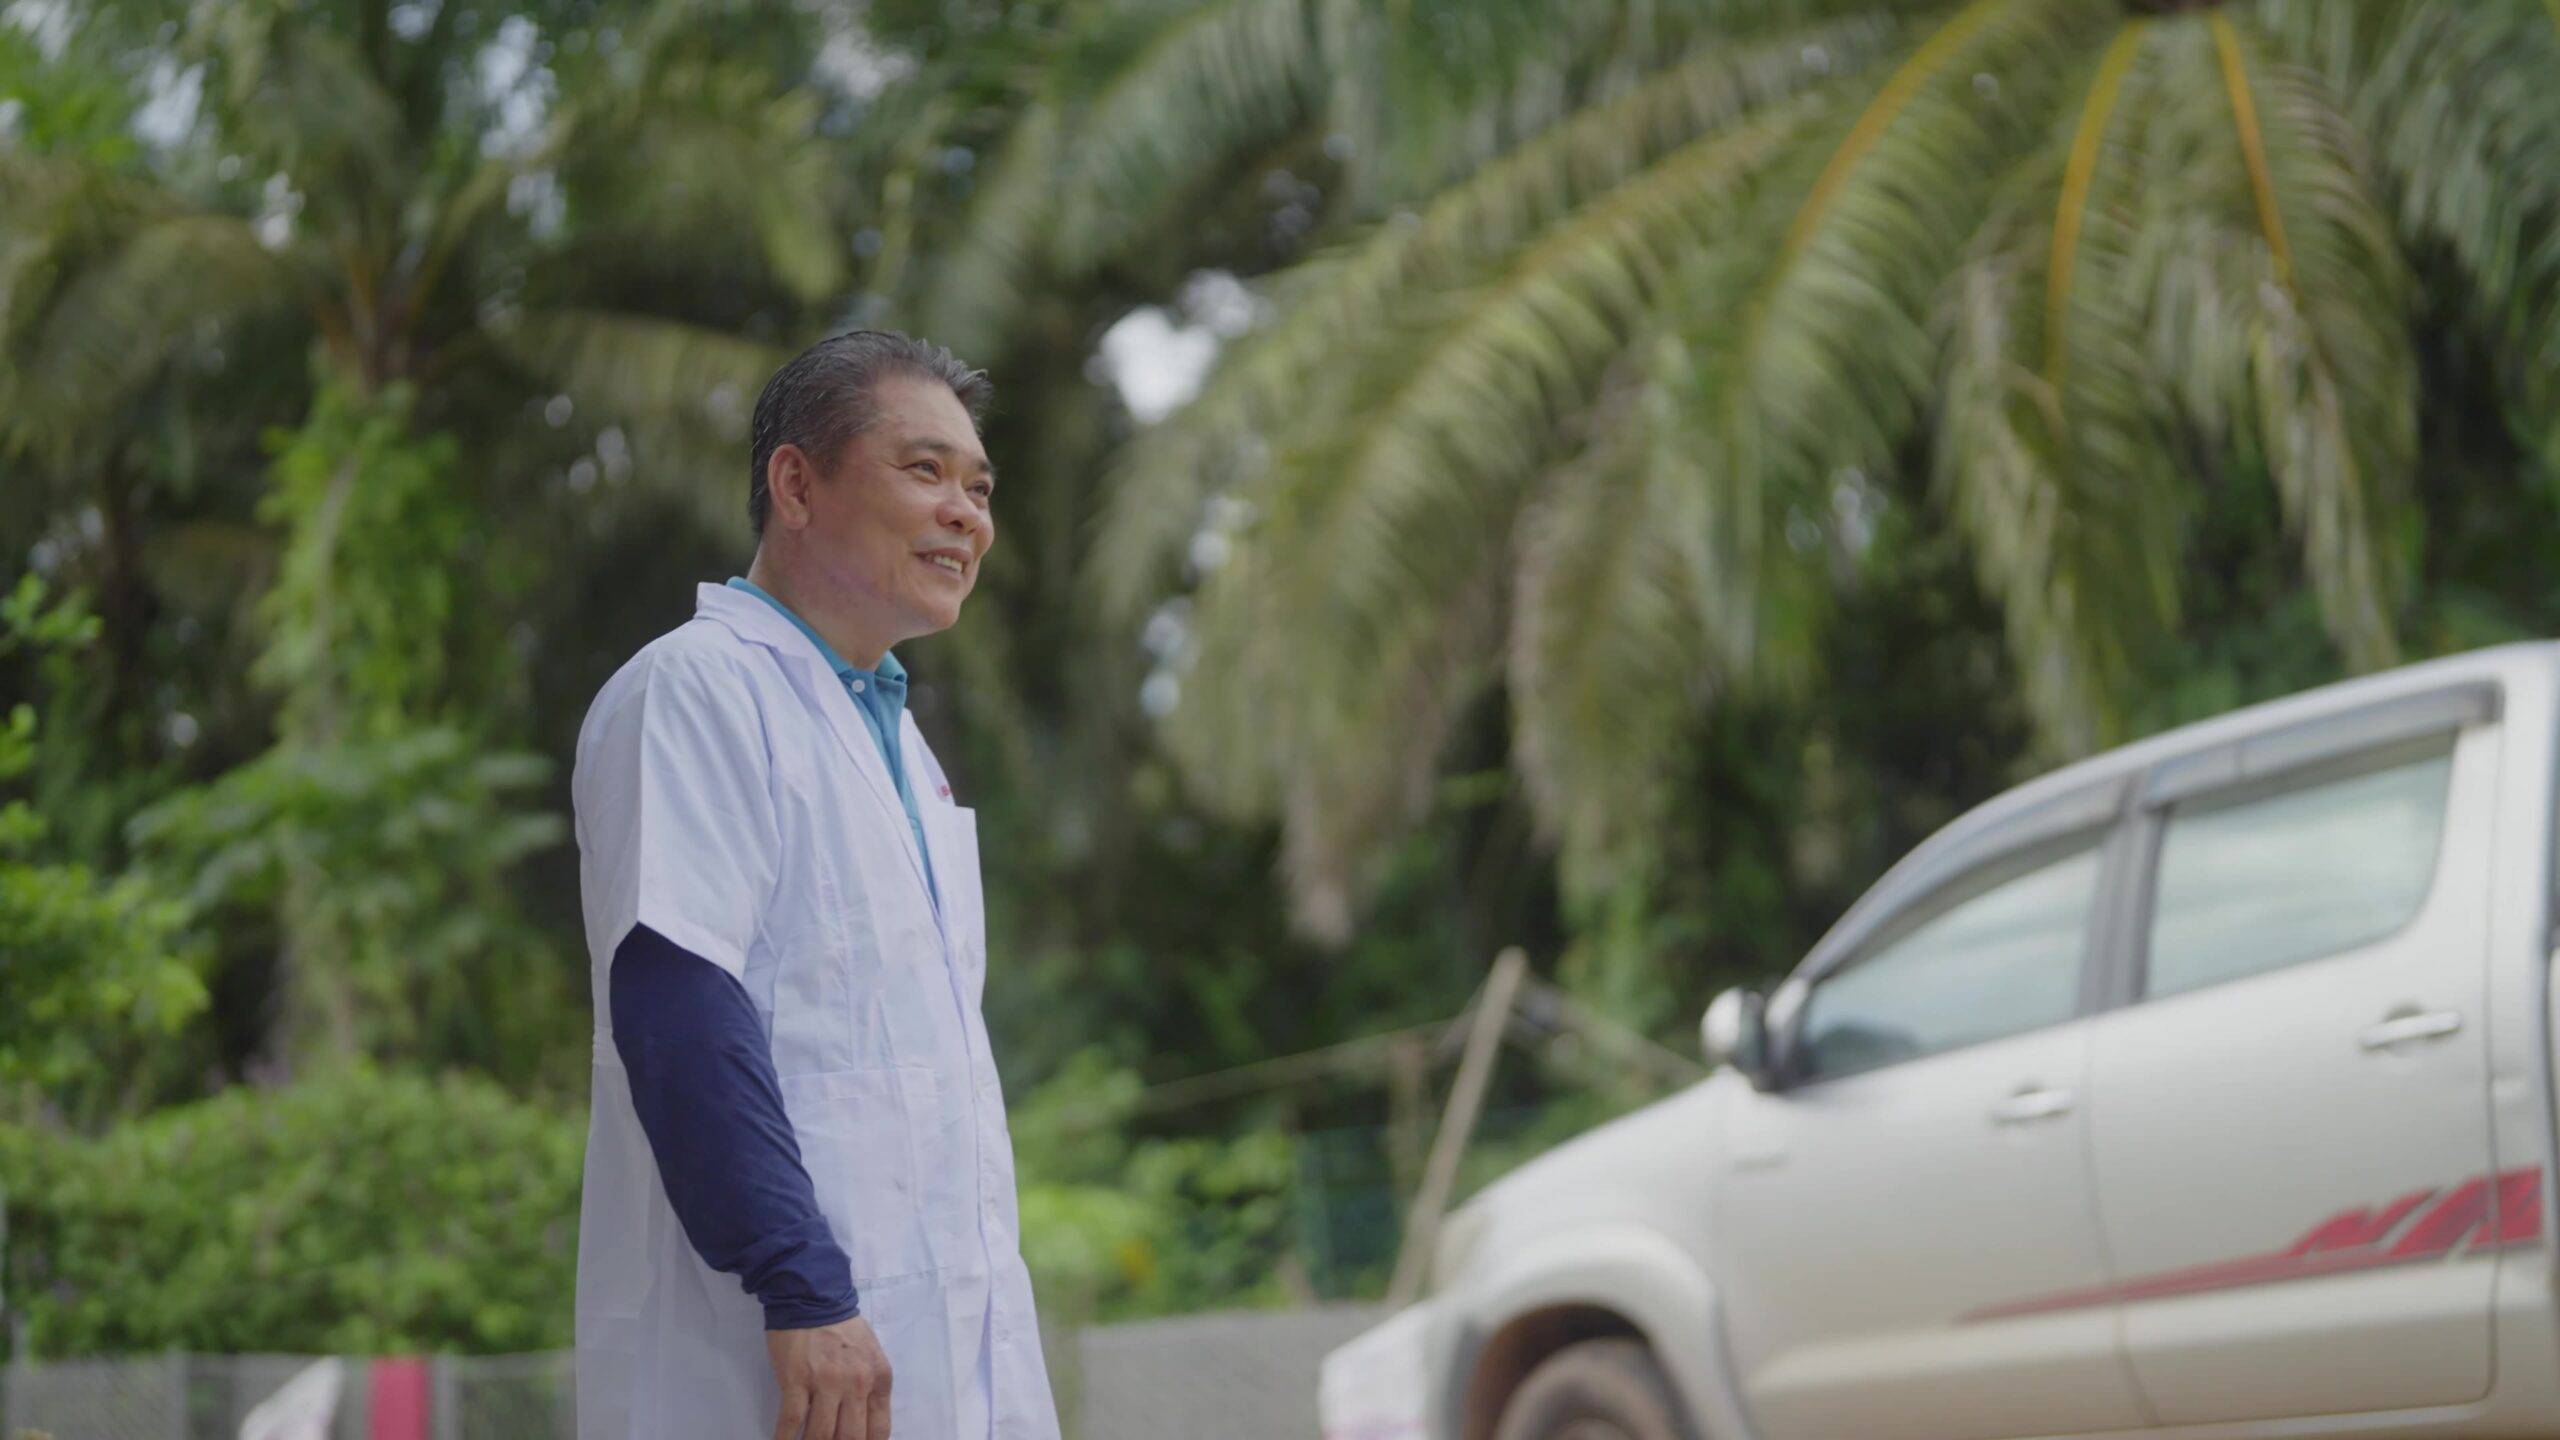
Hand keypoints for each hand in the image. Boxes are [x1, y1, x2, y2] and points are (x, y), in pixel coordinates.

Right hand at [767, 1314, 891, 1439]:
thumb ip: (871, 1389)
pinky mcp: (797, 1379)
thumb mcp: (871, 1356)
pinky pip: (791, 1421)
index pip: (879, 1431)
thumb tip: (861, 1426)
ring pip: (821, 1435)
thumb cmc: (842, 1328)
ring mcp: (827, 1382)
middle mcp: (857, 1383)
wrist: (812, 1296)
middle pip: (851, 1438)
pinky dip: (785, 1439)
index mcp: (879, 1378)